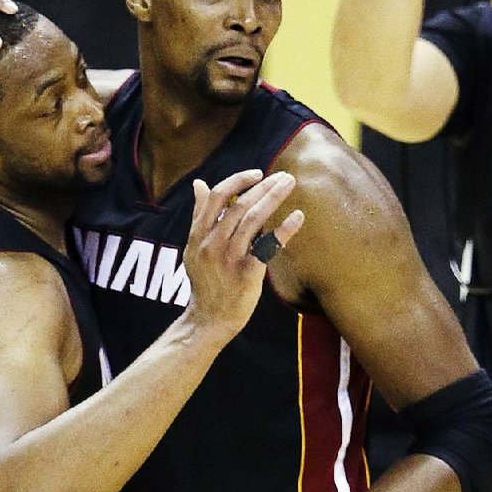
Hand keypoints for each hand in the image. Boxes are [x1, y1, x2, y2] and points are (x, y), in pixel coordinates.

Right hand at [183, 170, 303, 341]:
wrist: (208, 318)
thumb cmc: (205, 280)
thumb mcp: (193, 246)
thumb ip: (199, 214)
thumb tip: (198, 183)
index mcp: (198, 234)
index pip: (216, 196)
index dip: (238, 181)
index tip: (257, 174)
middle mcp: (212, 243)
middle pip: (239, 204)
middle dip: (264, 186)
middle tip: (284, 177)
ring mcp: (228, 258)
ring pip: (253, 219)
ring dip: (274, 198)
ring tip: (290, 184)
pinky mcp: (246, 274)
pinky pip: (267, 246)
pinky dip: (284, 229)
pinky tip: (298, 217)